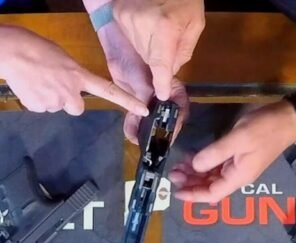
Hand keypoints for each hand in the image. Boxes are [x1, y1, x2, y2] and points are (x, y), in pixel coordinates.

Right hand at [0, 26, 148, 115]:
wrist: (11, 52)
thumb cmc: (36, 49)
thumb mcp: (62, 59)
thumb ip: (71, 76)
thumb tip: (65, 88)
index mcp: (79, 76)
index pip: (109, 90)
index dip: (127, 101)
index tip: (143, 109)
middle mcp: (70, 92)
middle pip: (77, 108)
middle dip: (68, 101)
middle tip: (55, 87)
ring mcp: (54, 102)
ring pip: (55, 107)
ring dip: (47, 98)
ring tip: (36, 81)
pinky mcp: (38, 108)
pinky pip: (39, 107)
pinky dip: (34, 100)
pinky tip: (27, 86)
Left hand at [96, 21, 189, 142]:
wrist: (115, 43)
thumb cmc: (133, 55)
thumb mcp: (140, 78)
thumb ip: (144, 98)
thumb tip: (146, 116)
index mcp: (172, 87)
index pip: (179, 110)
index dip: (175, 125)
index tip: (168, 138)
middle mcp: (164, 95)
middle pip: (167, 119)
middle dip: (160, 134)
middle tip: (154, 146)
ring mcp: (149, 99)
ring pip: (152, 121)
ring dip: (146, 132)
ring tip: (140, 142)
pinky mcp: (135, 100)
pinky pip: (137, 117)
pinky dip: (134, 127)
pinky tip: (130, 135)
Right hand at [112, 0, 204, 99]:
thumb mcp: (195, 23)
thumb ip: (183, 51)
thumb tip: (169, 71)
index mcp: (165, 28)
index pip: (160, 66)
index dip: (161, 84)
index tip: (161, 95)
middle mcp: (142, 27)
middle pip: (149, 61)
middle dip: (158, 65)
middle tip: (167, 57)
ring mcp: (127, 21)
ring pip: (139, 52)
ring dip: (149, 53)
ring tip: (159, 37)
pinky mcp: (119, 17)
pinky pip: (130, 41)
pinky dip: (140, 42)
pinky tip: (148, 30)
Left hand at [169, 101, 295, 202]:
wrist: (288, 118)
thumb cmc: (265, 129)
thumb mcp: (238, 139)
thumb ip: (215, 154)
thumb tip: (195, 167)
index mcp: (238, 176)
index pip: (212, 194)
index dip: (193, 195)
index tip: (176, 192)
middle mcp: (237, 175)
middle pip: (209, 186)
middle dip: (190, 183)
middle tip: (172, 173)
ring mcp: (237, 166)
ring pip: (211, 176)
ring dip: (195, 173)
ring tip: (178, 166)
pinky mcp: (237, 156)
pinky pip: (217, 166)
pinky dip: (203, 164)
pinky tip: (192, 158)